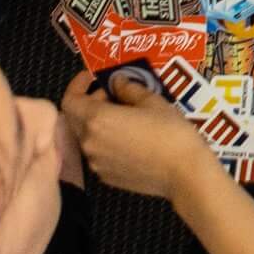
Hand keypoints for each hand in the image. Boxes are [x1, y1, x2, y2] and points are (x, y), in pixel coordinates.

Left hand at [62, 71, 219, 201]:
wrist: (184, 173)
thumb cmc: (170, 133)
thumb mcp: (152, 102)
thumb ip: (129, 89)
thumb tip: (117, 81)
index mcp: (97, 120)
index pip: (70, 100)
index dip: (77, 85)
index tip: (91, 77)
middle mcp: (90, 142)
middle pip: (76, 118)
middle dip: (91, 102)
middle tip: (115, 94)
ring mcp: (96, 163)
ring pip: (87, 136)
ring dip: (98, 123)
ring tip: (125, 117)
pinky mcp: (106, 177)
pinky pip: (98, 153)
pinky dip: (106, 141)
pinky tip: (130, 139)